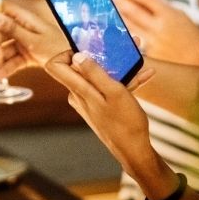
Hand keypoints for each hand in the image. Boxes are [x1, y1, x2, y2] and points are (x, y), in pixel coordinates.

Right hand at [0, 0, 70, 79]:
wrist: (73, 66)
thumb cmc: (58, 47)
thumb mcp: (34, 39)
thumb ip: (13, 29)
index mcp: (24, 17)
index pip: (1, 8)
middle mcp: (20, 28)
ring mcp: (21, 42)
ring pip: (2, 49)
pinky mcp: (24, 56)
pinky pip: (10, 61)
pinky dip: (3, 69)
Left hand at [44, 49, 170, 191]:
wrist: (134, 150)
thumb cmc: (126, 123)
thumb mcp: (114, 92)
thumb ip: (94, 73)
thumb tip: (76, 56)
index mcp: (79, 90)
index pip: (55, 65)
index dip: (67, 52)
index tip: (88, 49)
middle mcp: (78, 95)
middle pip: (79, 68)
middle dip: (100, 56)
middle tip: (120, 48)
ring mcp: (88, 101)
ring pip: (97, 77)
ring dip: (117, 68)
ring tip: (138, 61)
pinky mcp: (98, 106)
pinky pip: (105, 88)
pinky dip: (122, 82)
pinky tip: (143, 76)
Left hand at [111, 0, 198, 65]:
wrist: (198, 61)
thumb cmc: (189, 35)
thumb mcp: (178, 15)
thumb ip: (159, 5)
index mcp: (169, 15)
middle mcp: (159, 28)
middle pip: (134, 11)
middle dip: (120, 0)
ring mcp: (153, 42)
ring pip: (130, 25)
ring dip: (120, 14)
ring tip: (112, 5)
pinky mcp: (149, 54)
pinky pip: (135, 39)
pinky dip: (128, 31)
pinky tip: (120, 25)